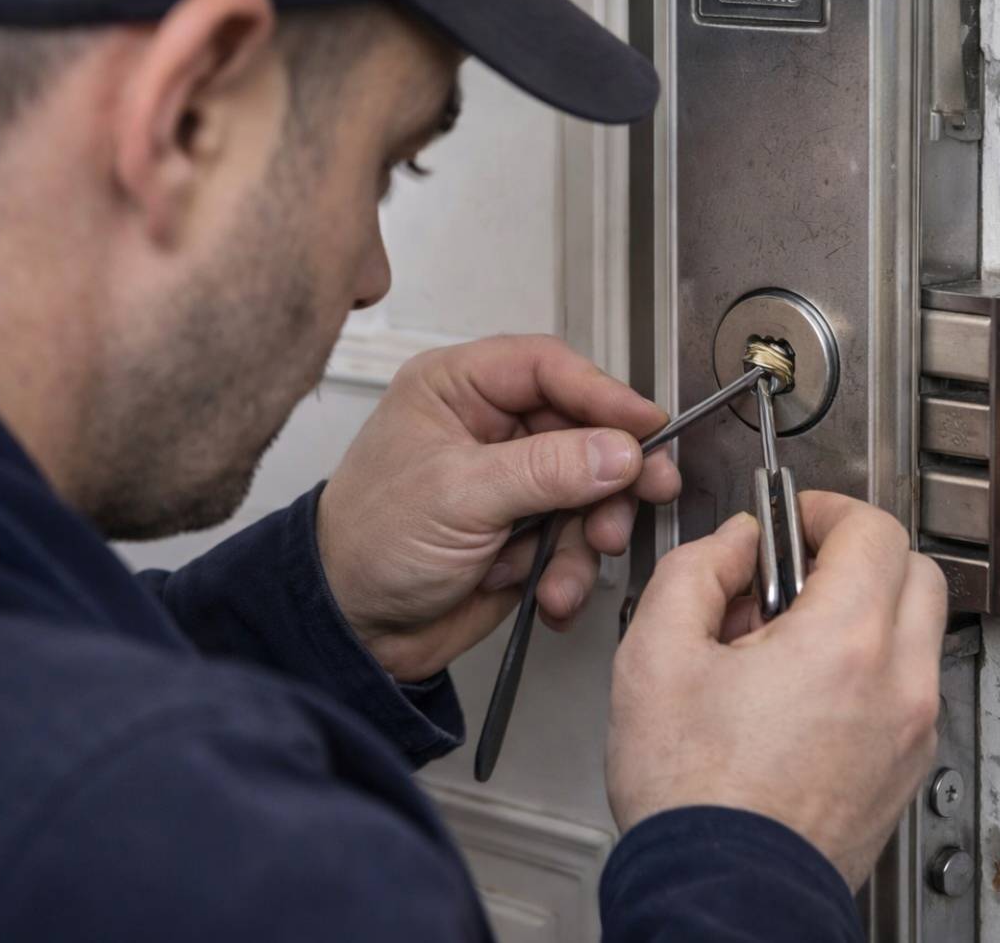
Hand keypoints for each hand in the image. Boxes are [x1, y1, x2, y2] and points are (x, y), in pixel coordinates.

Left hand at [318, 335, 681, 682]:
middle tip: (646, 493)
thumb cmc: (367, 544)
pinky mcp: (524, 533)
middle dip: (611, 474)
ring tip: (574, 565)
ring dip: (591, 534)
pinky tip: (550, 592)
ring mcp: (510, 483)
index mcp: (457, 389)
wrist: (353, 631)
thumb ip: (547, 469)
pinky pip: (576, 540)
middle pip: (583, 429)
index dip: (603, 394)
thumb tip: (617, 450)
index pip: (548, 368)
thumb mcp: (460, 495)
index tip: (646, 426)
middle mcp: (488, 428)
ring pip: (589, 490)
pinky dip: (572, 571)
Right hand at [605, 493, 945, 888]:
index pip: (873, 530)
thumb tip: (732, 546)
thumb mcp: (655, 655)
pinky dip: (869, 668)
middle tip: (797, 569)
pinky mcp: (904, 771)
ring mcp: (910, 732)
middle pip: (914, 572)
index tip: (793, 520)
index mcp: (845, 643)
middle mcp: (897, 685)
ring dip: (864, 612)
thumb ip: (695, 572)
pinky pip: (906, 689)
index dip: (826, 510)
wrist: (722, 893)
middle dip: (856, 555)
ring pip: (916, 632)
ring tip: (787, 641)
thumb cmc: (693, 797)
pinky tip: (800, 693)